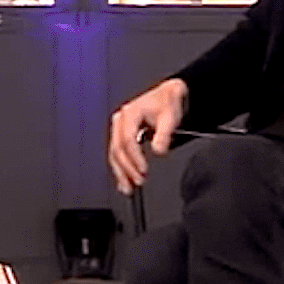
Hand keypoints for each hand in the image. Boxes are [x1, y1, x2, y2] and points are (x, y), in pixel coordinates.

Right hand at [107, 79, 188, 195]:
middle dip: (126, 168)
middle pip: (117, 148)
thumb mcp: (169, 118)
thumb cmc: (167, 103)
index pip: (127, 140)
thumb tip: (158, 150)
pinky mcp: (121, 134)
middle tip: (137, 182)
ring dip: (120, 171)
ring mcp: (118, 127)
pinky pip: (117, 152)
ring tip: (128, 187)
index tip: (143, 170)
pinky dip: (120, 167)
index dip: (134, 158)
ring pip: (114, 153)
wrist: (167, 95)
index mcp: (130, 114)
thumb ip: (163, 135)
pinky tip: (124, 180)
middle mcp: (120, 120)